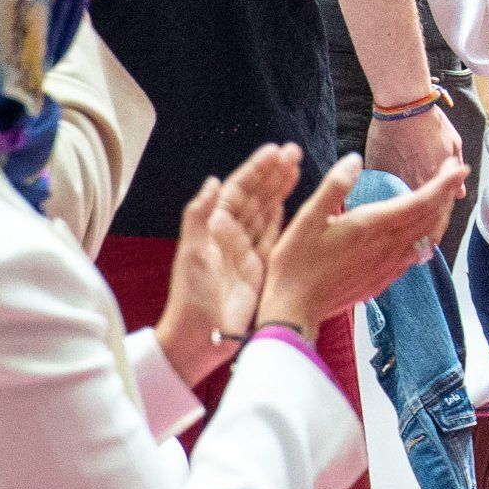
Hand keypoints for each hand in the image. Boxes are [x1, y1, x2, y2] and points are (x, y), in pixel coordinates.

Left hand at [157, 146, 295, 382]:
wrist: (198, 337)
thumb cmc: (190, 297)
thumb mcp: (191, 253)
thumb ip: (200, 216)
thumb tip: (214, 181)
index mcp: (215, 227)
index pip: (239, 191)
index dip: (256, 170)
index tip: (274, 151)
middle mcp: (232, 235)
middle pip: (257, 197)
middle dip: (274, 173)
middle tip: (294, 150)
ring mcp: (248, 251)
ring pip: (268, 212)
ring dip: (281, 188)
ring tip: (297, 165)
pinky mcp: (261, 269)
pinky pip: (274, 236)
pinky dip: (282, 216)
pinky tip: (291, 200)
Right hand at [258, 148, 468, 334]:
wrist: (294, 310)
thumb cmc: (295, 263)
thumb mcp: (307, 218)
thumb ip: (334, 186)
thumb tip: (355, 159)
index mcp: (371, 227)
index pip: (421, 202)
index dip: (444, 184)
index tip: (458, 167)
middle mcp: (387, 247)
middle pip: (431, 218)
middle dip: (447, 192)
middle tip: (454, 170)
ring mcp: (389, 266)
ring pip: (428, 237)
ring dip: (441, 214)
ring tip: (444, 194)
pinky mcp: (384, 279)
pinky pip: (418, 253)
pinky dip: (429, 235)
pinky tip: (424, 229)